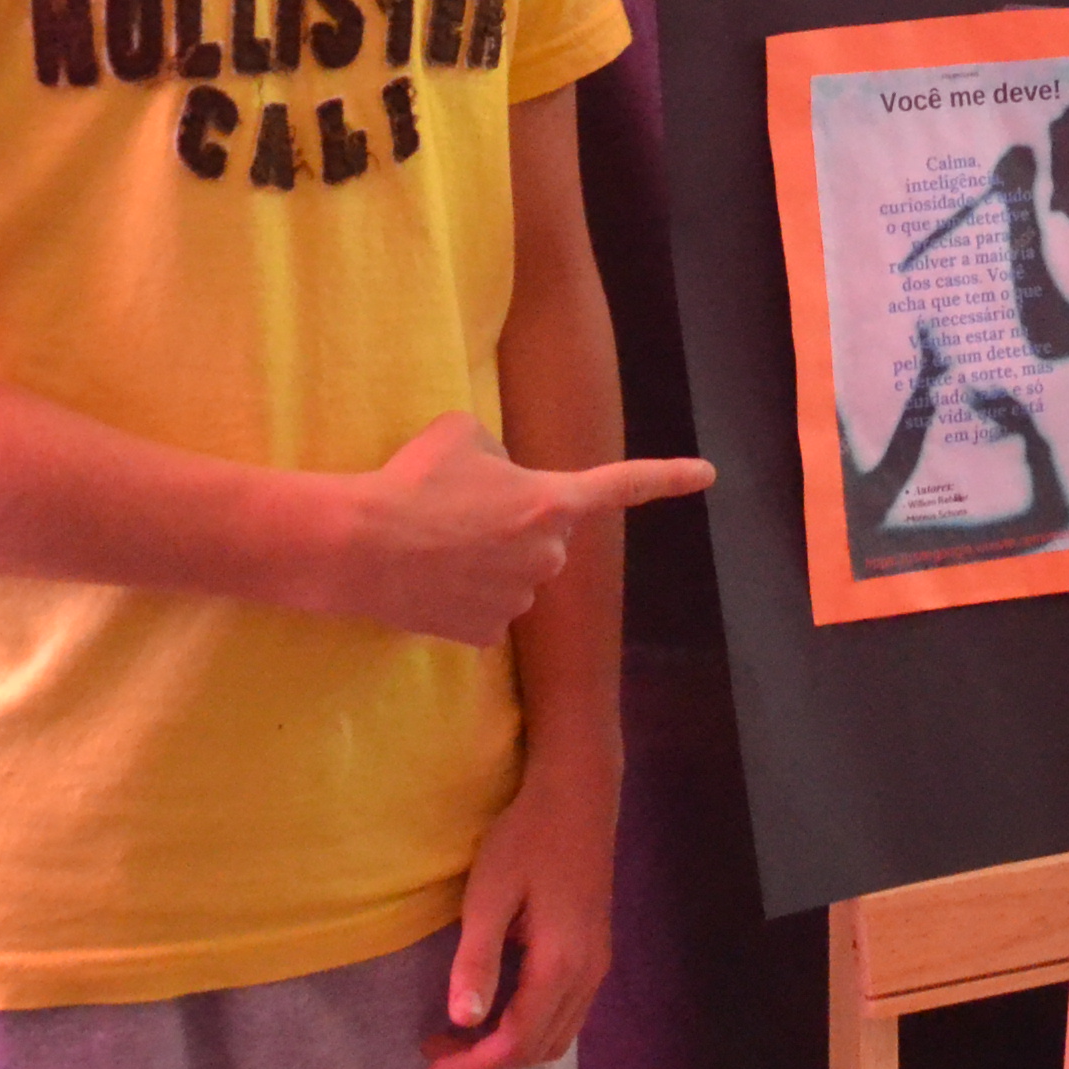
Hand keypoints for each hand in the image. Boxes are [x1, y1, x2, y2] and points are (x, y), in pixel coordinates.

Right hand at [334, 414, 708, 643]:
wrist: (360, 545)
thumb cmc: (413, 479)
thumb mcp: (463, 432)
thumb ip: (500, 454)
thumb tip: (501, 481)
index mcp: (553, 502)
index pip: (622, 485)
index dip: (668, 477)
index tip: (708, 474)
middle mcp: (548, 556)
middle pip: (544, 534)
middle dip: (513, 522)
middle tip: (457, 511)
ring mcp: (519, 601)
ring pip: (513, 573)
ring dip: (483, 559)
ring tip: (433, 542)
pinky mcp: (486, 635)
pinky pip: (485, 609)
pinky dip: (462, 595)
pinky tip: (430, 580)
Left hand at [432, 737, 617, 1068]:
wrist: (579, 793)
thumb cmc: (527, 836)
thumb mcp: (490, 894)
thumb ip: (477, 959)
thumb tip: (463, 1021)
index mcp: (561, 964)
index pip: (517, 1042)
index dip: (474, 1065)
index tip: (430, 1064)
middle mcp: (589, 974)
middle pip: (540, 1048)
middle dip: (487, 1061)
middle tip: (437, 1045)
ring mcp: (598, 963)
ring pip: (558, 1034)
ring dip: (510, 1045)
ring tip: (462, 1031)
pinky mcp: (596, 951)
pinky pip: (567, 1012)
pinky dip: (530, 1025)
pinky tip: (498, 1003)